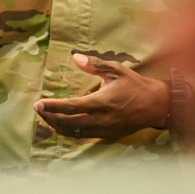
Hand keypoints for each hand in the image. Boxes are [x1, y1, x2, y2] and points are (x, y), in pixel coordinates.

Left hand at [33, 53, 169, 139]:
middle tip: (38, 110)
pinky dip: (70, 132)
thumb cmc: (135, 85)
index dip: (52, 107)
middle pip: (68, 124)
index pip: (71, 107)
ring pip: (74, 133)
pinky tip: (62, 125)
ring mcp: (104, 130)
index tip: (39, 104)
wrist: (156, 105)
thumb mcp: (116, 70)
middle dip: (50, 118)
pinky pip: (83, 136)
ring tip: (46, 117)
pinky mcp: (107, 135)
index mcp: (102, 102)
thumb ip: (95, 64)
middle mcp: (101, 119)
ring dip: (58, 126)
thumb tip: (75, 57)